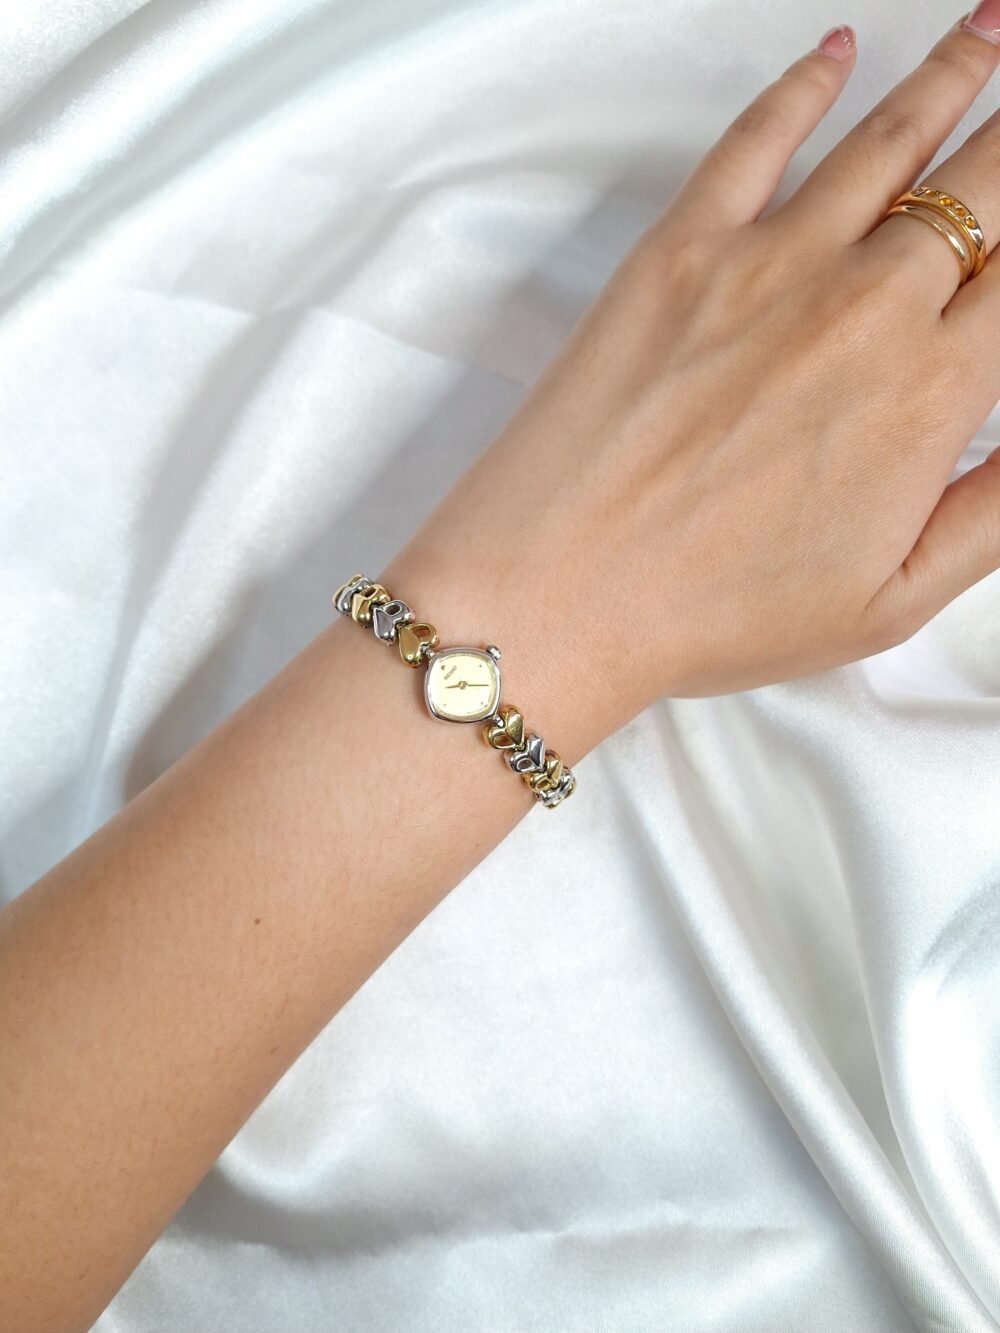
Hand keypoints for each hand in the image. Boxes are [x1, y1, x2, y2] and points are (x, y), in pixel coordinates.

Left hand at [383, 11, 999, 757]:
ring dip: (951, 76)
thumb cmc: (712, 614)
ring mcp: (770, 265)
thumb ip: (992, 512)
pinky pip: (758, 138)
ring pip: (889, 141)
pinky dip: (805, 84)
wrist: (559, 593)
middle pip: (982, 189)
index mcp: (929, 396)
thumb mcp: (887, 602)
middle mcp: (867, 308)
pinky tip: (839, 49)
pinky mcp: (680, 249)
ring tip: (990, 30)